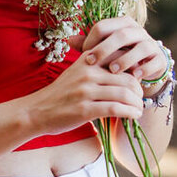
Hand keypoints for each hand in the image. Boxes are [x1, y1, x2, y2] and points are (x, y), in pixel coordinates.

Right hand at [26, 44, 144, 135]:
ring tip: (139, 109)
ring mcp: (86, 91)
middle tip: (141, 99)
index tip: (138, 83)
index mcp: (87, 61)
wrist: (35, 111)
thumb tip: (121, 73)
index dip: (135, 72)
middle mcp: (88, 73)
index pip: (121, 60)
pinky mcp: (85, 109)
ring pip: (124, 94)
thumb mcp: (75, 73)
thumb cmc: (58, 95)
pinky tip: (134, 116)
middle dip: (139, 91)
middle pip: (127, 79)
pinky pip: (115, 109)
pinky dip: (130, 113)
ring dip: (137, 104)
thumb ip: (95, 69)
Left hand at [66, 17, 167, 85]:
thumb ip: (88, 45)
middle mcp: (137, 30)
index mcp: (121, 24)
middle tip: (93, 62)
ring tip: (113, 70)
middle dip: (105, 48)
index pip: (103, 26)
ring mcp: (151, 44)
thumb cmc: (118, 57)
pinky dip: (144, 69)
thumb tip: (68, 40)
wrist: (144, 68)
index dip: (91, 40)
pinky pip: (154, 62)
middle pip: (121, 35)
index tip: (84, 57)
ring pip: (140, 47)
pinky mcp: (160, 58)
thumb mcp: (103, 50)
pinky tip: (133, 77)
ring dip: (126, 59)